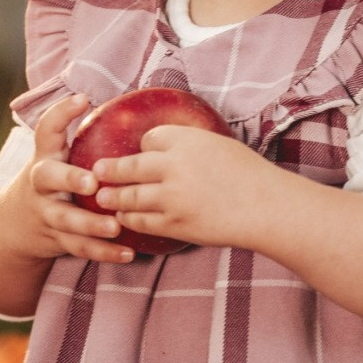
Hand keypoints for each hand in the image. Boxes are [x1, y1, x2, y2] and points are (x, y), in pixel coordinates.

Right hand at [20, 95, 134, 267]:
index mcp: (44, 157)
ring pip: (66, 219)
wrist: (13, 225)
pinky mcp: (56, 240)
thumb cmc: (52, 181)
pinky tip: (128, 253)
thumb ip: (81, 139)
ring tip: (115, 226)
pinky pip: (80, 248)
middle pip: (48, 177)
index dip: (61, 113)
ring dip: (90, 224)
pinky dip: (104, 252)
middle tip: (92, 182)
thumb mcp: (56, 158)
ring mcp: (46, 213)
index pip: (46, 129)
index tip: (82, 99)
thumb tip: (134, 109)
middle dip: (69, 179)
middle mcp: (41, 184)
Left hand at [94, 124, 275, 250]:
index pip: (150, 139)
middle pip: (130, 166)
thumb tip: (167, 145)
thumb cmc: (249, 174)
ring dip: (114, 198)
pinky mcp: (175, 223)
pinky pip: (143, 221)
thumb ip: (191, 144)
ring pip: (130, 197)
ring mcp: (172, 197)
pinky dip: (130, 219)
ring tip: (102, 198)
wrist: (267, 207)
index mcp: (187, 141)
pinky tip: (124, 218)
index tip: (141, 152)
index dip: (144, 147)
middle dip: (109, 170)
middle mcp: (174, 167)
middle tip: (96, 172)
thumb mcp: (219, 145)